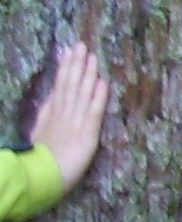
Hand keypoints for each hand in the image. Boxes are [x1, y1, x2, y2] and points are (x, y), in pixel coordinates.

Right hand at [28, 44, 108, 192]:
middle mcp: (62, 114)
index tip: (68, 53)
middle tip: (81, 45)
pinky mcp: (86, 134)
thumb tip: (48, 103)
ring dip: (87, 74)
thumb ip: (44, 119)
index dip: (64, 69)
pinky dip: (98, 96)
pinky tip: (103, 82)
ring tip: (92, 56)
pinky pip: (93, 111)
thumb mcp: (39, 135)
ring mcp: (74, 122)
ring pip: (81, 93)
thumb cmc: (40, 162)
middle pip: (69, 84)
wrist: (40, 176)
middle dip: (76, 64)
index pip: (59, 87)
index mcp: (50, 114)